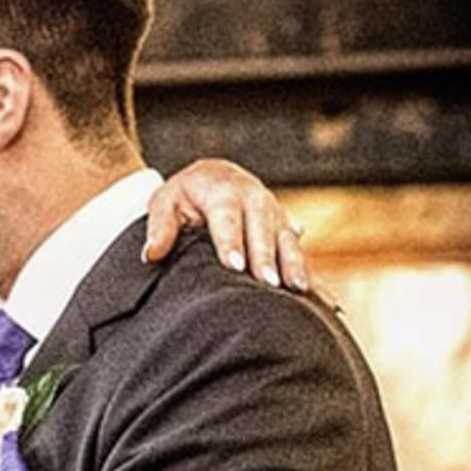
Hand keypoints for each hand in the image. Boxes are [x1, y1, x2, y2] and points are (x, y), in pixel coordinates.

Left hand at [142, 159, 311, 293]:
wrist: (214, 175)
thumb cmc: (185, 195)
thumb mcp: (164, 203)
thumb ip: (159, 227)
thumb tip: (151, 254)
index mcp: (224, 190)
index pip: (227, 218)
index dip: (232, 241)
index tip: (234, 266)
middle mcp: (255, 198)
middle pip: (262, 229)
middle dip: (266, 257)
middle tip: (267, 285)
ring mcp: (275, 212)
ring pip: (287, 238)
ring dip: (293, 263)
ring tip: (296, 289)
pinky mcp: (286, 227)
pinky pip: (298, 249)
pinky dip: (308, 270)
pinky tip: (319, 295)